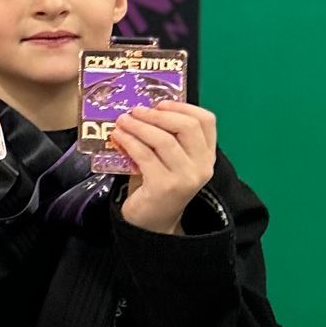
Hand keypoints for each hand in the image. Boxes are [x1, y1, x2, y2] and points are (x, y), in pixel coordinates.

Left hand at [113, 99, 216, 234]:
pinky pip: (145, 155)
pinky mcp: (164, 186)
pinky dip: (130, 141)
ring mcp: (185, 178)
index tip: (159, 103)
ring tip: (122, 121)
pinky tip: (118, 136)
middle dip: (158, 114)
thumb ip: (166, 136)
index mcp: (207, 155)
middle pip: (187, 127)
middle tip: (136, 110)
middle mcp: (202, 166)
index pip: (206, 121)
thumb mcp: (168, 159)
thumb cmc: (157, 184)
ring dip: (139, 126)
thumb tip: (143, 107)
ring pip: (164, 140)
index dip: (183, 106)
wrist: (152, 223)